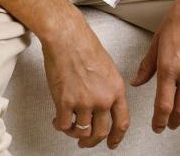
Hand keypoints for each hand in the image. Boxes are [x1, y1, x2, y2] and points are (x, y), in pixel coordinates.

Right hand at [41, 11, 129, 149]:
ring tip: (68, 127)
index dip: (117, 137)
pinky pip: (64, 124)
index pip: (122, 122)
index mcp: (116, 88)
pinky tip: (57, 120)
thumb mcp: (107, 66)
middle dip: (93, 141)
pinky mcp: (65, 102)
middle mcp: (102, 98)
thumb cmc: (82, 42)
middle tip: (86, 142)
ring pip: (82, 131)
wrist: (66, 35)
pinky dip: (60, 125)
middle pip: (101, 132)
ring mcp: (84, 102)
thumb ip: (107, 87)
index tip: (112, 143)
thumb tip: (104, 101)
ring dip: (74, 133)